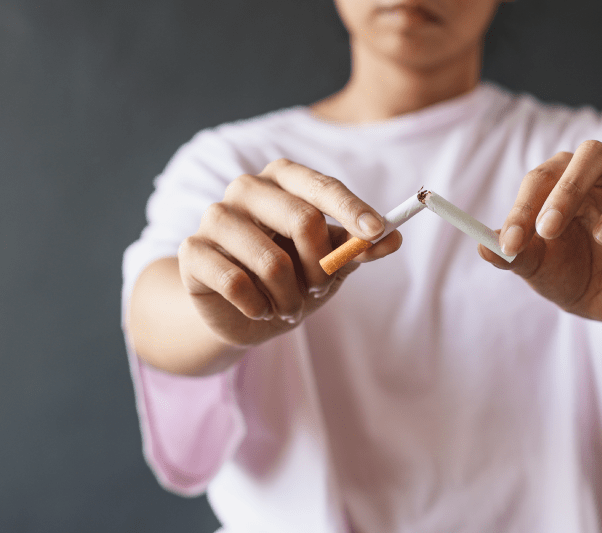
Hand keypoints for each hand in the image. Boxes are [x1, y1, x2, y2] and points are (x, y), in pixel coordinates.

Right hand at [177, 158, 401, 345]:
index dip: (352, 209)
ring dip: (291, 297)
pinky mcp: (192, 251)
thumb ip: (356, 247)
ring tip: (289, 307)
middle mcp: (246, 189)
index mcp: (282, 179)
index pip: (322, 187)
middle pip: (302, 219)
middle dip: (322, 266)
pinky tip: (259, 309)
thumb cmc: (291, 276)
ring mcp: (215, 217)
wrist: (242, 311)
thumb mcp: (329, 261)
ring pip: (272, 261)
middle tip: (321, 287)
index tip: (377, 231)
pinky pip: (236, 283)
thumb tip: (393, 238)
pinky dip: (259, 306)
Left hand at [480, 140, 601, 334]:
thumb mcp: (537, 269)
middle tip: (549, 229)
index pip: (542, 178)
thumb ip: (513, 256)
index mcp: (562, 185)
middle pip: (593, 153)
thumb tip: (484, 248)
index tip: (512, 243)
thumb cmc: (566, 273)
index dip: (524, 208)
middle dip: (569, 188)